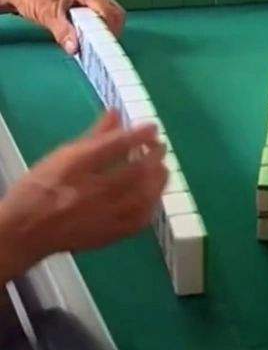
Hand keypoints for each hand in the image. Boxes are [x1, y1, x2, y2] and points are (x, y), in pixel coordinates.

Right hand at [0, 111, 166, 280]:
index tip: (152, 128)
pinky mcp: (106, 236)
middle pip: (135, 172)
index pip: (116, 146)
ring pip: (141, 197)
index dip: (139, 135)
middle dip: (154, 156)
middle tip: (160, 147)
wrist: (23, 232)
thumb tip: (116, 112)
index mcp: (76, 167)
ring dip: (157, 180)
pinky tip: (152, 195)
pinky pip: (138, 221)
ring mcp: (100, 216)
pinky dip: (151, 205)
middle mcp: (90, 191)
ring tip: (161, 168)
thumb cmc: (40, 187)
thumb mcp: (62, 155)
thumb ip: (94, 135)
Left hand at [4, 0, 124, 53]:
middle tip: (101, 49)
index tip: (105, 46)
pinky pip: (99, 15)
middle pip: (113, 12)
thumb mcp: (46, 15)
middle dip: (110, 31)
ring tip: (93, 44)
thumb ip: (63, 32)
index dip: (109, 29)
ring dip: (104, 30)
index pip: (107, 10)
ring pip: (108, 14)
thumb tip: (76, 47)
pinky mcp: (83, 3)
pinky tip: (86, 37)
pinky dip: (97, 28)